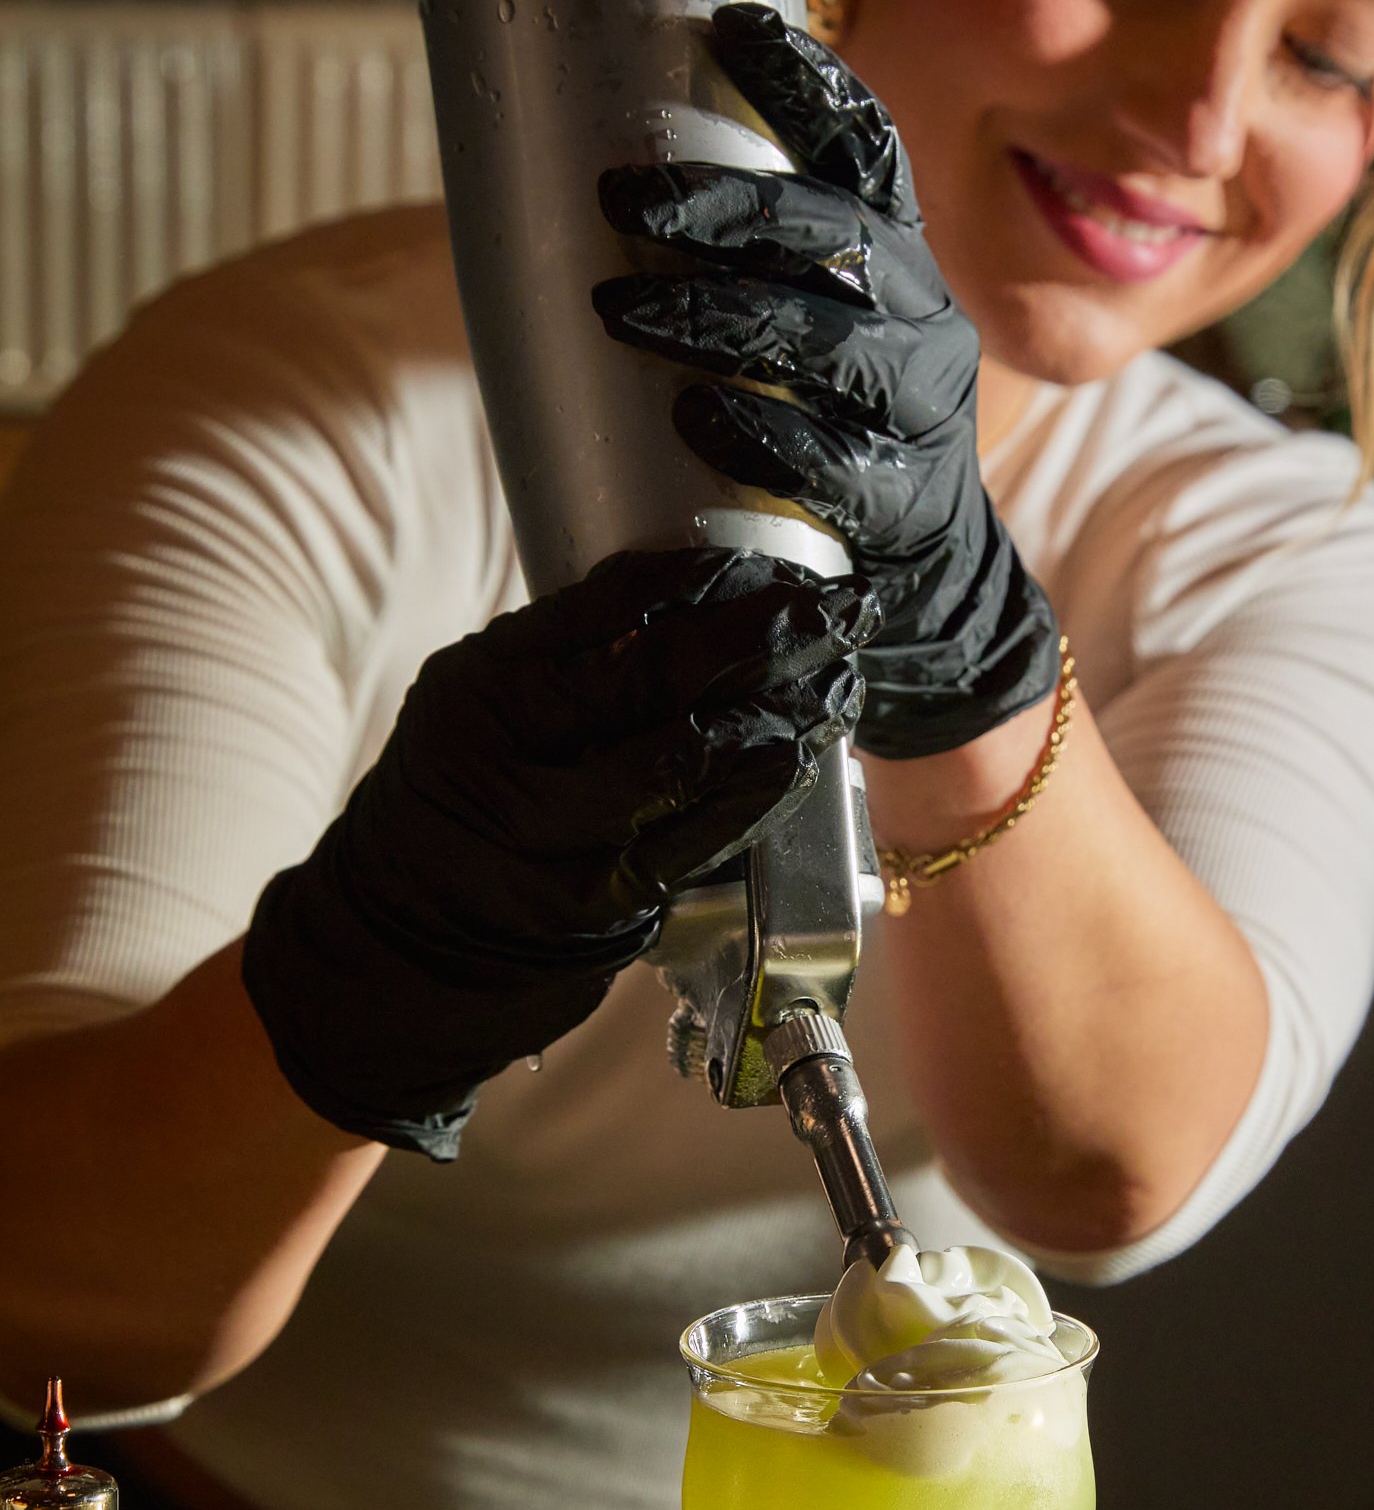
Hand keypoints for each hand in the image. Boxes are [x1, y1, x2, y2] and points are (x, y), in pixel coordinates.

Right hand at [242, 549, 871, 1158]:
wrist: (395, 946)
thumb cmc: (457, 806)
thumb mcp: (477, 709)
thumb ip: (567, 660)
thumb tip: (704, 601)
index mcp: (482, 685)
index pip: (608, 606)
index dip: (704, 578)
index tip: (767, 563)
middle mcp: (513, 754)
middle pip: (660, 673)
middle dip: (767, 631)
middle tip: (841, 607)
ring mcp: (558, 835)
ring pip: (690, 754)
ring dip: (782, 709)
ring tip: (840, 675)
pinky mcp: (603, 900)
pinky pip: (701, 833)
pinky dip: (761, 788)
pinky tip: (801, 753)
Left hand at [590, 0, 1061, 759]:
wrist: (920, 588)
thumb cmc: (827, 435)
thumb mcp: (802, 333)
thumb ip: (737, 270)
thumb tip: (575, 189)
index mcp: (894, 260)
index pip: (866, 149)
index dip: (810, 83)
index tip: (732, 26)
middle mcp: (922, 320)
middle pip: (837, 236)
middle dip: (729, 205)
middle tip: (624, 197)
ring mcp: (922, 414)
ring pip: (830, 344)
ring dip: (720, 317)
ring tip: (620, 309)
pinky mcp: (905, 504)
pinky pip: (834, 461)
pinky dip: (761, 432)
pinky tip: (695, 416)